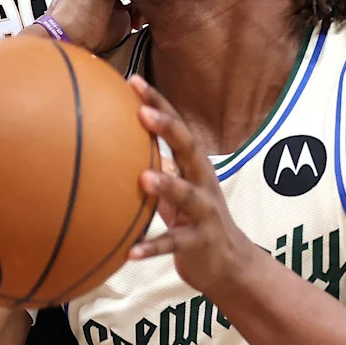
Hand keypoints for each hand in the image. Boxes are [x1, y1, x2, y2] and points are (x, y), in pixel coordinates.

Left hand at [127, 76, 254, 301]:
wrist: (229, 263)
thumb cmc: (193, 219)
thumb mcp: (176, 190)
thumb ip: (156, 168)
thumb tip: (116, 145)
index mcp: (194, 166)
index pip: (177, 127)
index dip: (159, 103)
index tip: (134, 81)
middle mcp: (203, 182)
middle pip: (189, 148)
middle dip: (167, 128)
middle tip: (142, 112)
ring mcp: (204, 212)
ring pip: (187, 194)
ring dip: (166, 185)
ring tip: (143, 179)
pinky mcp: (199, 242)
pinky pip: (174, 243)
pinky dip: (153, 247)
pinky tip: (130, 253)